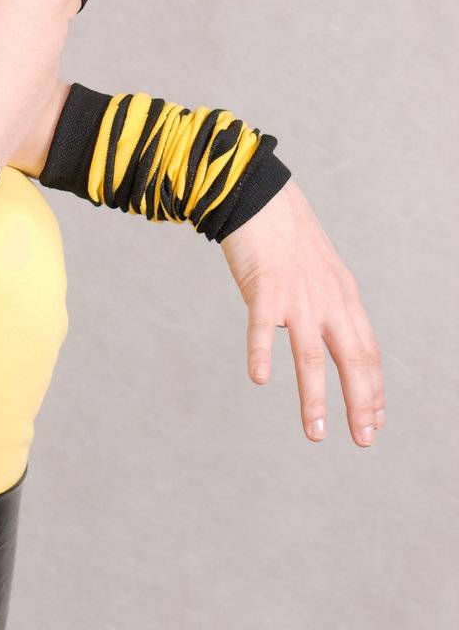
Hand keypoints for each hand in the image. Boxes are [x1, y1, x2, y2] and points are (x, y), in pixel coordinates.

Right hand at [220, 177, 385, 446]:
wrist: (260, 195)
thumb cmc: (284, 234)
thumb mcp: (319, 269)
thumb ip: (326, 301)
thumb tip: (323, 335)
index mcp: (343, 295)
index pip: (367, 350)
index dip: (373, 388)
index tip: (375, 420)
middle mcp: (327, 299)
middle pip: (351, 359)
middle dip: (360, 404)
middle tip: (363, 439)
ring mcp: (297, 295)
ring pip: (310, 356)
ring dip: (315, 399)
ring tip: (317, 433)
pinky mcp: (265, 287)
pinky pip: (263, 326)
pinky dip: (262, 353)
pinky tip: (259, 378)